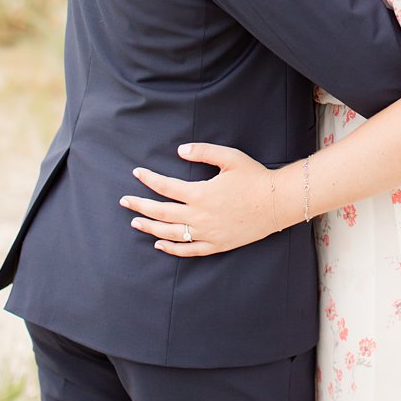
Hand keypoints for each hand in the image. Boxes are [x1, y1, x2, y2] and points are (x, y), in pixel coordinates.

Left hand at [119, 143, 282, 257]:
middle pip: (162, 213)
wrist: (277, 203)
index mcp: (201, 194)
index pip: (166, 187)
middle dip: (140, 206)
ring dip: (150, 227)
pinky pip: (189, 250)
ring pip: (171, 233)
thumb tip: (179, 151)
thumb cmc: (254, 177)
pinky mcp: (217, 244)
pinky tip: (158, 244)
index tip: (136, 173)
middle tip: (123, 201)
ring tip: (135, 221)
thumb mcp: (229, 157)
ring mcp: (208, 233)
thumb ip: (202, 152)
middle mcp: (200, 216)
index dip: (149, 179)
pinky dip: (172, 248)